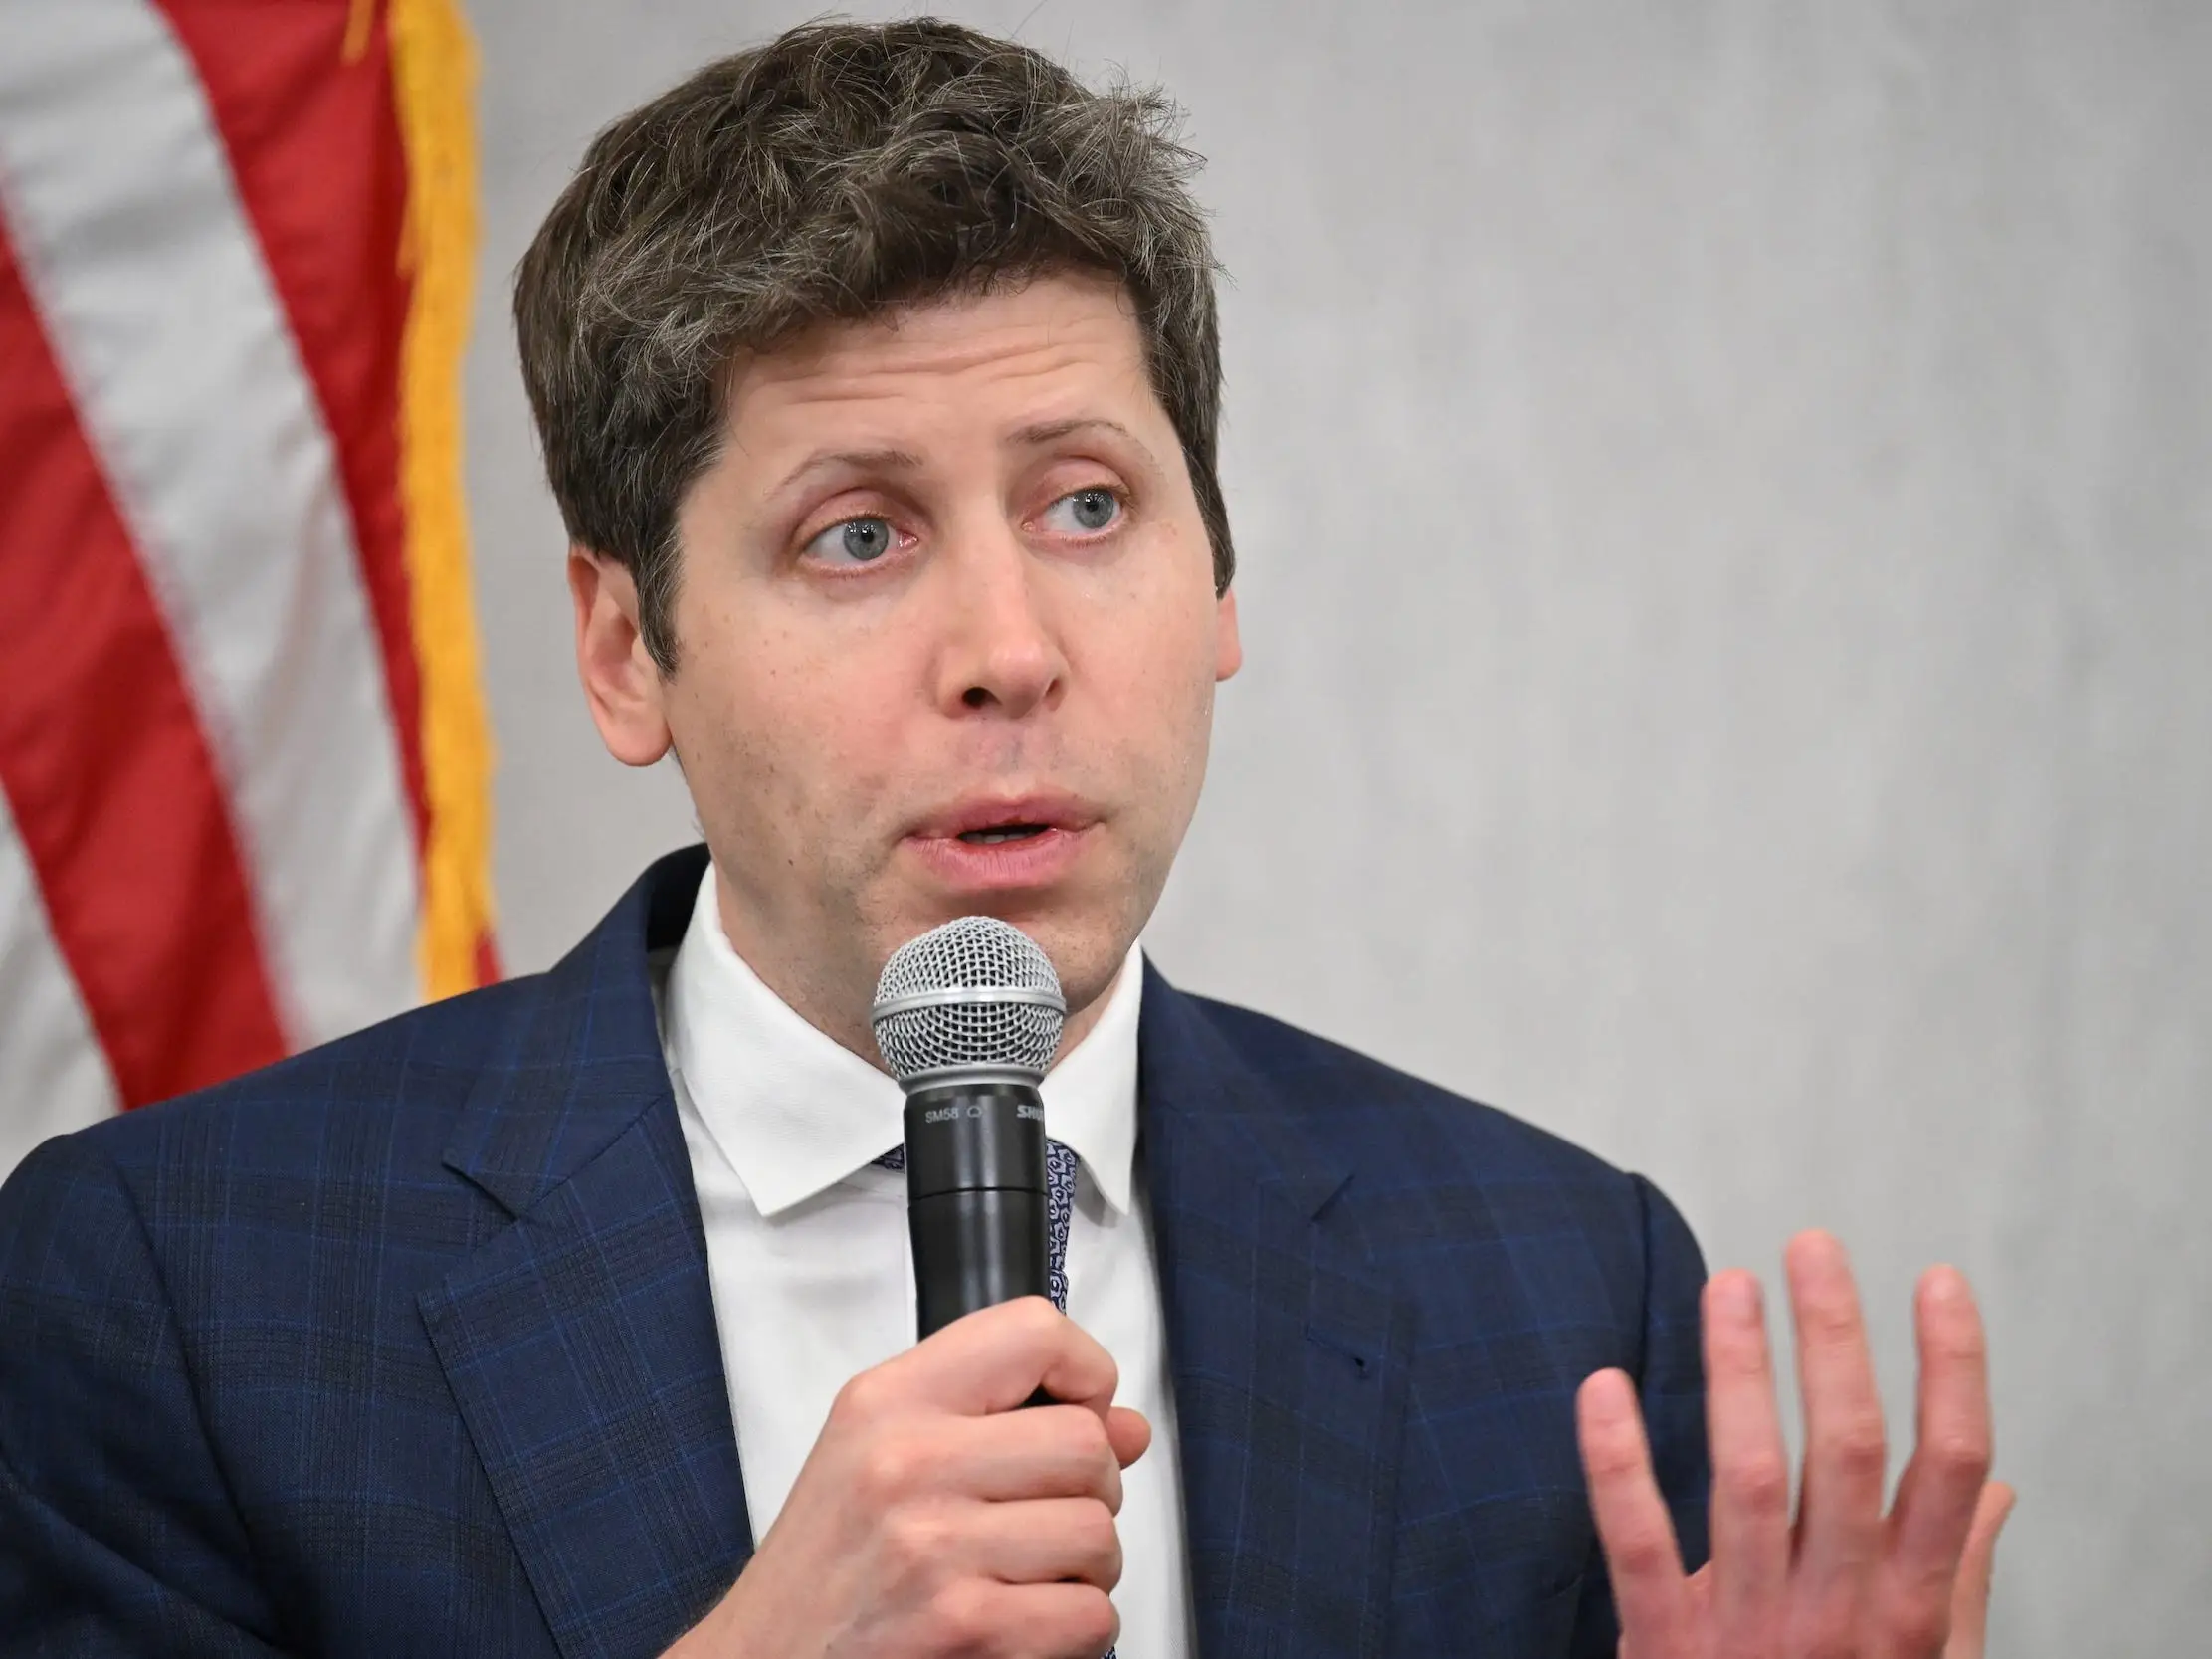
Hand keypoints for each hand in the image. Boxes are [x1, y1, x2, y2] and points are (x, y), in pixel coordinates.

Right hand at [669, 1296, 1148, 1658]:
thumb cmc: (826, 1569)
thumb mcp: (880, 1455)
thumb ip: (1000, 1422)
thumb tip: (1124, 1425)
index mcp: (888, 1402)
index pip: (1032, 1331)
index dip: (1084, 1371)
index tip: (1082, 1408)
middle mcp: (907, 1461)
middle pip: (1086, 1443)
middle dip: (1092, 1491)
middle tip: (1048, 1516)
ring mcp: (934, 1545)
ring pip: (1099, 1533)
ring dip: (1086, 1569)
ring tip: (1030, 1575)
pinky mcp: (962, 1624)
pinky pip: (1090, 1614)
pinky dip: (1075, 1629)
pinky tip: (1024, 1623)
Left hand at [1577, 1230, 2015, 1657]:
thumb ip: (1962, 1577)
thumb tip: (1997, 1486)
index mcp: (1912, 1610)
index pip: (1949, 1468)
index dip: (1951, 1368)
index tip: (1935, 1278)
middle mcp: (1841, 1612)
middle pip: (1846, 1451)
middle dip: (1833, 1339)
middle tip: (1813, 1246)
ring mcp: (1752, 1631)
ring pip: (1746, 1475)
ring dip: (1737, 1370)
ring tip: (1729, 1285)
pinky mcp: (1666, 1650)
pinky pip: (1637, 1541)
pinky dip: (1616, 1462)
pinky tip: (1600, 1385)